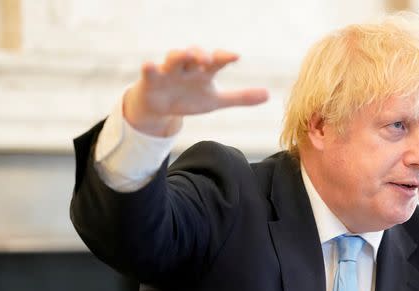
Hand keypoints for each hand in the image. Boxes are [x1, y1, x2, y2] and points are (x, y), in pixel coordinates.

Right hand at [124, 48, 268, 135]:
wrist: (161, 107)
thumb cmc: (189, 98)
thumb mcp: (216, 101)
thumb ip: (240, 97)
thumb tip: (268, 95)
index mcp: (204, 72)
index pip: (216, 61)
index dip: (225, 57)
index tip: (236, 57)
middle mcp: (188, 67)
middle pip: (194, 54)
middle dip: (200, 54)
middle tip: (207, 59)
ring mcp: (169, 72)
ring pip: (173, 58)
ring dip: (179, 55)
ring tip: (185, 55)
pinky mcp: (152, 80)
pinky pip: (150, 72)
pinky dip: (150, 68)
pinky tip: (151, 65)